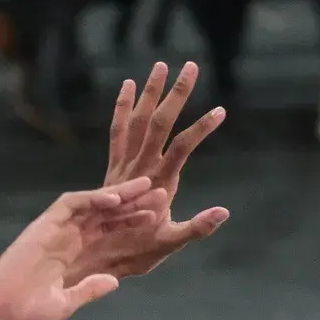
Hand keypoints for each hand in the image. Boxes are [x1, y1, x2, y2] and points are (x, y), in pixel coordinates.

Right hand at [0, 178, 164, 319]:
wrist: (3, 311)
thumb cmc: (30, 311)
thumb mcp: (68, 302)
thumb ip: (90, 289)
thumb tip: (113, 280)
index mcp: (74, 254)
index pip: (107, 231)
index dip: (131, 222)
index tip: (156, 218)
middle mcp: (66, 237)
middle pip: (105, 213)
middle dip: (133, 202)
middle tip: (161, 193)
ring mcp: (56, 229)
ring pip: (93, 203)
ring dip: (119, 194)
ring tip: (146, 186)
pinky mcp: (44, 224)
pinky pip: (71, 204)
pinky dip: (93, 198)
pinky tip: (115, 198)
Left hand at [65, 62, 230, 282]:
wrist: (95, 255)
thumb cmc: (136, 252)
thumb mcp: (170, 243)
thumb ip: (197, 227)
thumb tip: (224, 212)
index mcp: (159, 184)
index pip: (182, 149)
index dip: (201, 129)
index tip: (220, 111)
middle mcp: (140, 169)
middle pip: (159, 124)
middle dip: (176, 94)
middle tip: (191, 66)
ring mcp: (124, 165)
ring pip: (137, 122)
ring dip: (150, 92)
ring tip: (161, 65)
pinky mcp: (113, 166)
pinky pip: (117, 132)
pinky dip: (122, 108)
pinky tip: (128, 85)